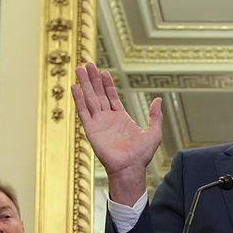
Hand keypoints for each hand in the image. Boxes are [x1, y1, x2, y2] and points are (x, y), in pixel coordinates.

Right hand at [71, 62, 161, 203]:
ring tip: (79, 69)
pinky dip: (78, 99)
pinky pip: (83, 112)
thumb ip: (155, 116)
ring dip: (85, 84)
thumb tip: (158, 100)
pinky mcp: (91, 130)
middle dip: (93, 79)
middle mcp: (108, 119)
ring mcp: (99, 123)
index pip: (111, 97)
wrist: (130, 168)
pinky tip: (75, 87)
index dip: (107, 84)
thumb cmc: (141, 155)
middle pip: (98, 94)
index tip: (103, 72)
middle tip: (88, 64)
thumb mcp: (154, 133)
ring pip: (90, 99)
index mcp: (120, 118)